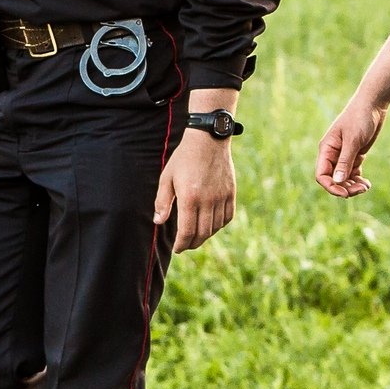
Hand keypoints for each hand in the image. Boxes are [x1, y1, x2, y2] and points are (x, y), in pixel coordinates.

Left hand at [155, 129, 236, 252]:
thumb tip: (158, 221)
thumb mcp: (167, 177)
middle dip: (192, 244)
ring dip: (205, 236)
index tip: (177, 248)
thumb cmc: (184, 158)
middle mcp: (208, 200)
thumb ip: (162, 201)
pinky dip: (219, 225)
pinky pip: (227, 217)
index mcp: (190, 198)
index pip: (187, 232)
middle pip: (202, 234)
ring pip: (215, 227)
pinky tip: (211, 225)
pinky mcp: (231, 193)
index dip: (181, 244)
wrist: (208, 140)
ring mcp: (221, 197)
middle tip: (185, 246)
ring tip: (196, 237)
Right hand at [315, 97, 386, 197]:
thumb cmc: (359, 118)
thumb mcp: (353, 140)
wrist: (373, 104)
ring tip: (365, 187)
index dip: (331, 186)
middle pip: (333, 179)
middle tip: (361, 189)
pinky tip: (367, 183)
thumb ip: (345, 161)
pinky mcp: (355, 155)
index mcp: (327, 149)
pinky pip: (353, 173)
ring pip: (344, 178)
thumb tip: (337, 181)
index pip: (322, 175)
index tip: (345, 194)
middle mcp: (333, 154)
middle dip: (345, 187)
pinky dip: (358, 180)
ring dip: (353, 186)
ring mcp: (344, 155)